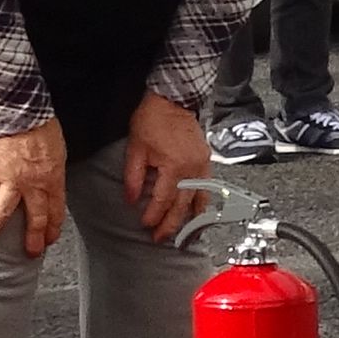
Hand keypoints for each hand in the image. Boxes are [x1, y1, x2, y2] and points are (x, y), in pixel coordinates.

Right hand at [0, 125, 71, 257]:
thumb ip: (50, 170)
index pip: (56, 210)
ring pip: (3, 212)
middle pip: (35, 217)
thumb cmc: (42, 126)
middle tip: (30, 253)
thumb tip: (47, 181)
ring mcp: (12, 179)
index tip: (49, 239)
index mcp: (53, 178)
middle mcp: (34, 184)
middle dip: (32, 238)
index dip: (53, 227)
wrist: (23, 110)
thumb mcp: (57, 151)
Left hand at [119, 95, 213, 242]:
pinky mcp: (205, 160)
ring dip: (191, 219)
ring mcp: (202, 165)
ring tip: (185, 234)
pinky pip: (207, 187)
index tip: (146, 225)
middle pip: (182, 205)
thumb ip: (133, 177)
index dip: (154, 215)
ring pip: (199, 199)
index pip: (163, 200)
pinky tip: (199, 212)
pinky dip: (202, 202)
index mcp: (174, 166)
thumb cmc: (153, 119)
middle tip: (162, 237)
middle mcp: (191, 169)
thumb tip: (132, 199)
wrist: (172, 100)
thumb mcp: (136, 148)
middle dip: (171, 224)